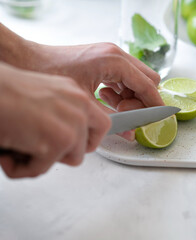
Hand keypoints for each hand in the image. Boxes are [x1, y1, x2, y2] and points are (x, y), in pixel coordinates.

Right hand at [0, 63, 110, 177]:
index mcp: (76, 94)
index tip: (74, 145)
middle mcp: (79, 106)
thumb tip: (65, 138)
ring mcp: (72, 124)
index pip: (101, 125)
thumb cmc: (3, 91)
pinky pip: (40, 170)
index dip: (86, 140)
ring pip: (67, 160)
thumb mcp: (45, 96)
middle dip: (64, 153)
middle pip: (88, 147)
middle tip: (41, 147)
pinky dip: (19, 168)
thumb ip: (62, 114)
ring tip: (18, 145)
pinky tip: (6, 151)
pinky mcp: (58, 141)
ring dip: (41, 160)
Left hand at [23, 42, 164, 139]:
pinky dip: (121, 90)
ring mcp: (110, 54)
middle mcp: (116, 54)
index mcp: (114, 61)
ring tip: (114, 107)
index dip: (154, 104)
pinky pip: (123, 76)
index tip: (159, 117)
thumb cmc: (52, 76)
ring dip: (130, 95)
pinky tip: (106, 98)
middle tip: (126, 113)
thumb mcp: (86, 103)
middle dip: (141, 99)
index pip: (147, 85)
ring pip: (136, 78)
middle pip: (147, 78)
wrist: (28, 60)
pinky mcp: (103, 58)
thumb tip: (131, 133)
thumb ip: (112, 120)